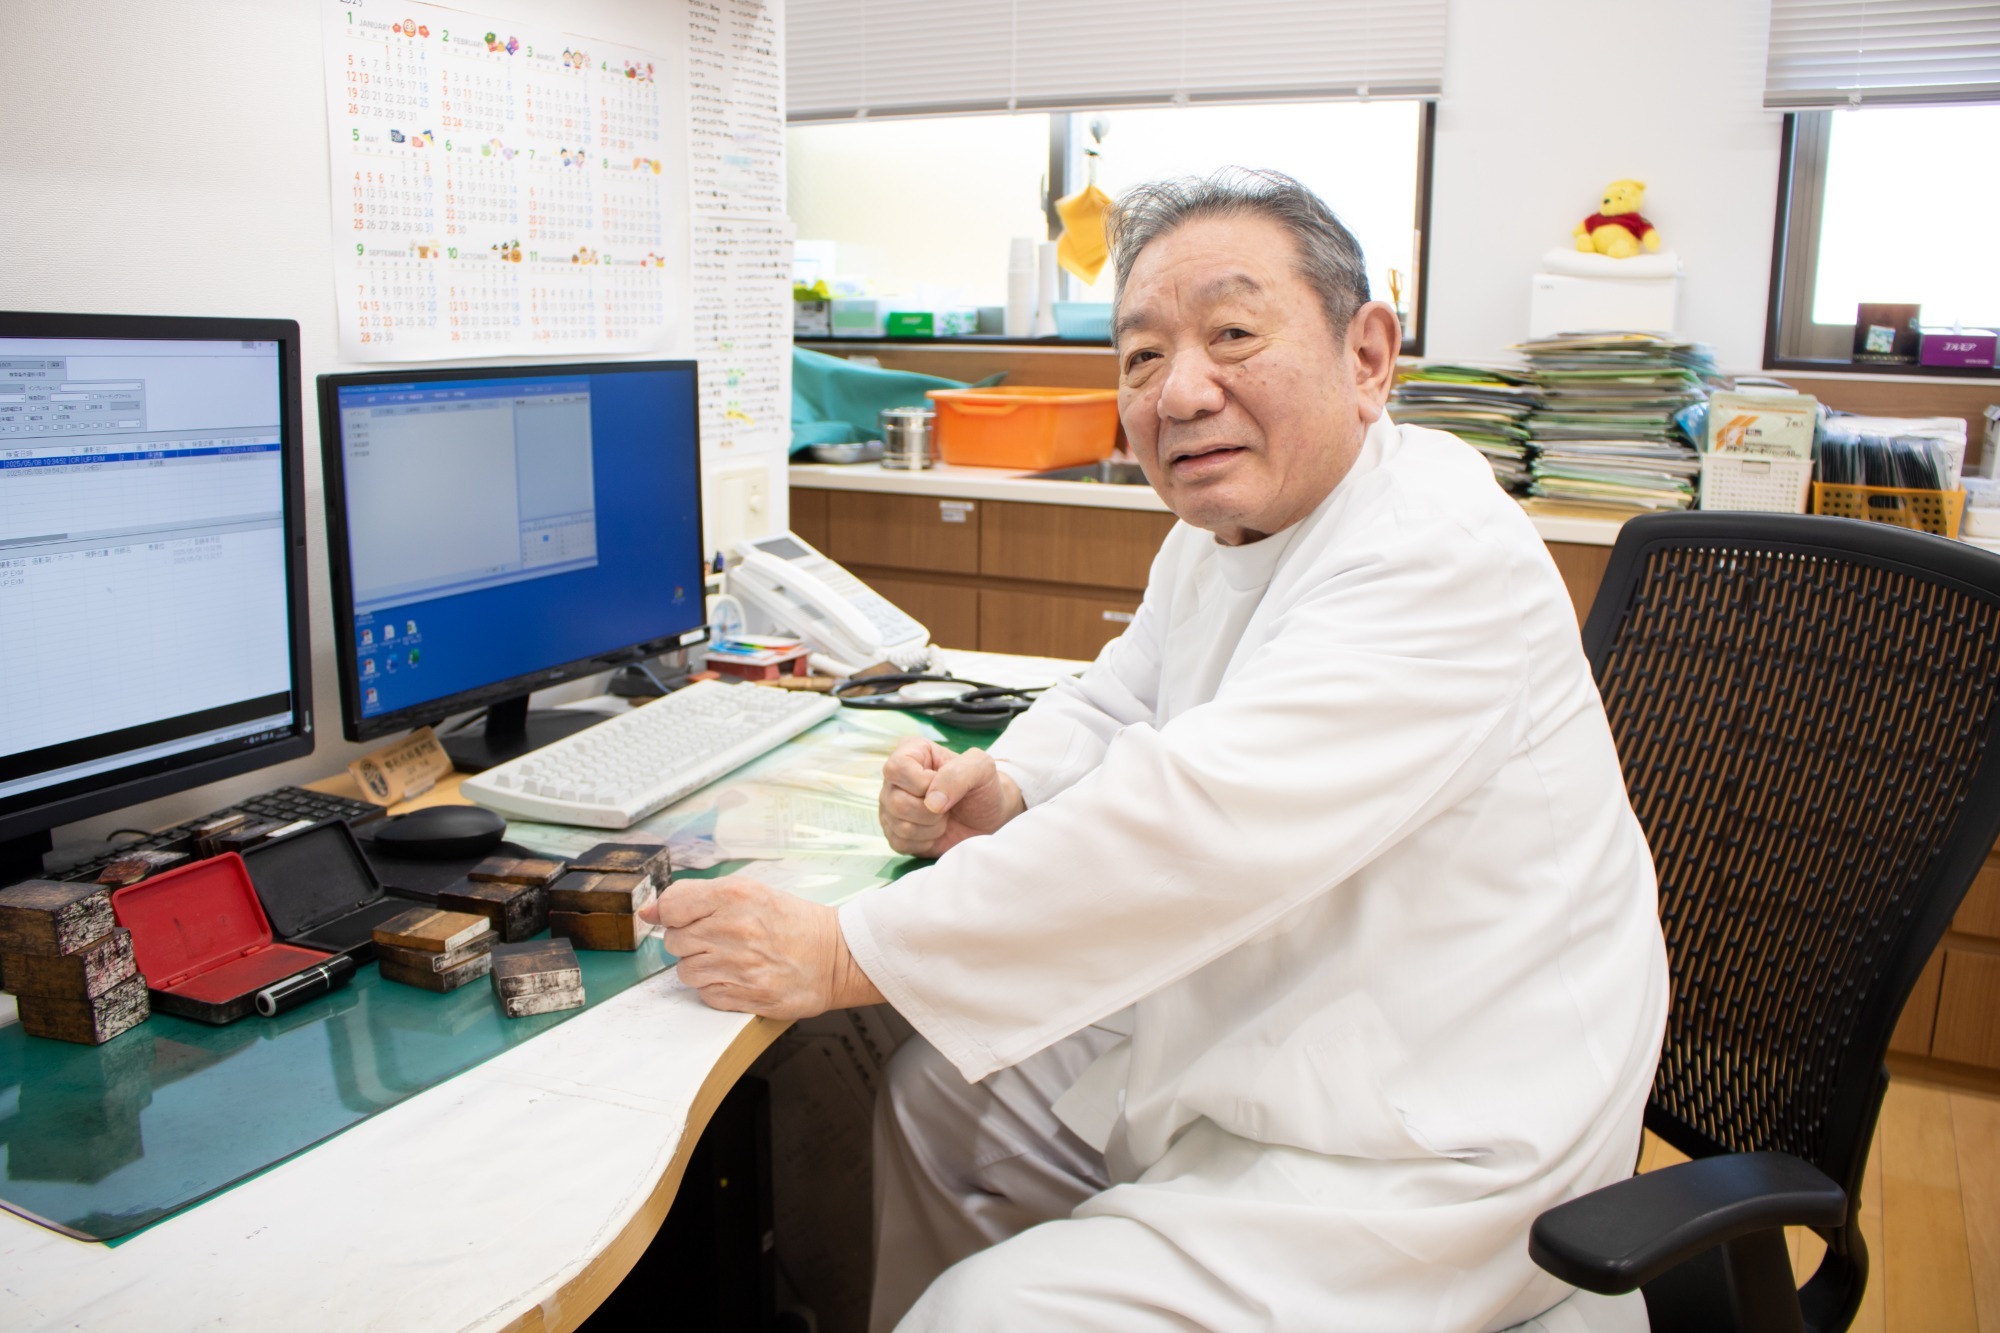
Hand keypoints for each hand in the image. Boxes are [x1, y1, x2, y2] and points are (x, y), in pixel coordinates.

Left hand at [640, 874, 883, 1017]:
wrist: (837, 956)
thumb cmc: (793, 923)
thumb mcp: (750, 892)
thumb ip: (697, 896)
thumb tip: (649, 910)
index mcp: (734, 896)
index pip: (670, 906)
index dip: (673, 913)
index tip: (685, 917)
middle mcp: (733, 929)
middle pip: (674, 941)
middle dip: (691, 941)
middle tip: (721, 938)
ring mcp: (738, 966)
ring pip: (685, 971)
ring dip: (702, 966)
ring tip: (731, 959)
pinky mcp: (744, 996)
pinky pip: (704, 995)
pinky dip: (717, 988)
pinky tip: (740, 977)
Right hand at [878, 738, 1024, 857]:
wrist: (989, 817)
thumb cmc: (983, 787)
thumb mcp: (981, 768)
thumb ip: (958, 774)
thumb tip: (932, 802)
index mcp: (910, 752)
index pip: (896, 768)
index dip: (921, 783)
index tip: (945, 786)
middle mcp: (894, 779)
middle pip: (896, 801)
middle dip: (930, 811)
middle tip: (948, 806)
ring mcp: (890, 807)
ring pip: (899, 825)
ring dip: (931, 827)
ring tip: (944, 817)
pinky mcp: (894, 832)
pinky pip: (900, 843)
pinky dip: (925, 842)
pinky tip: (936, 831)